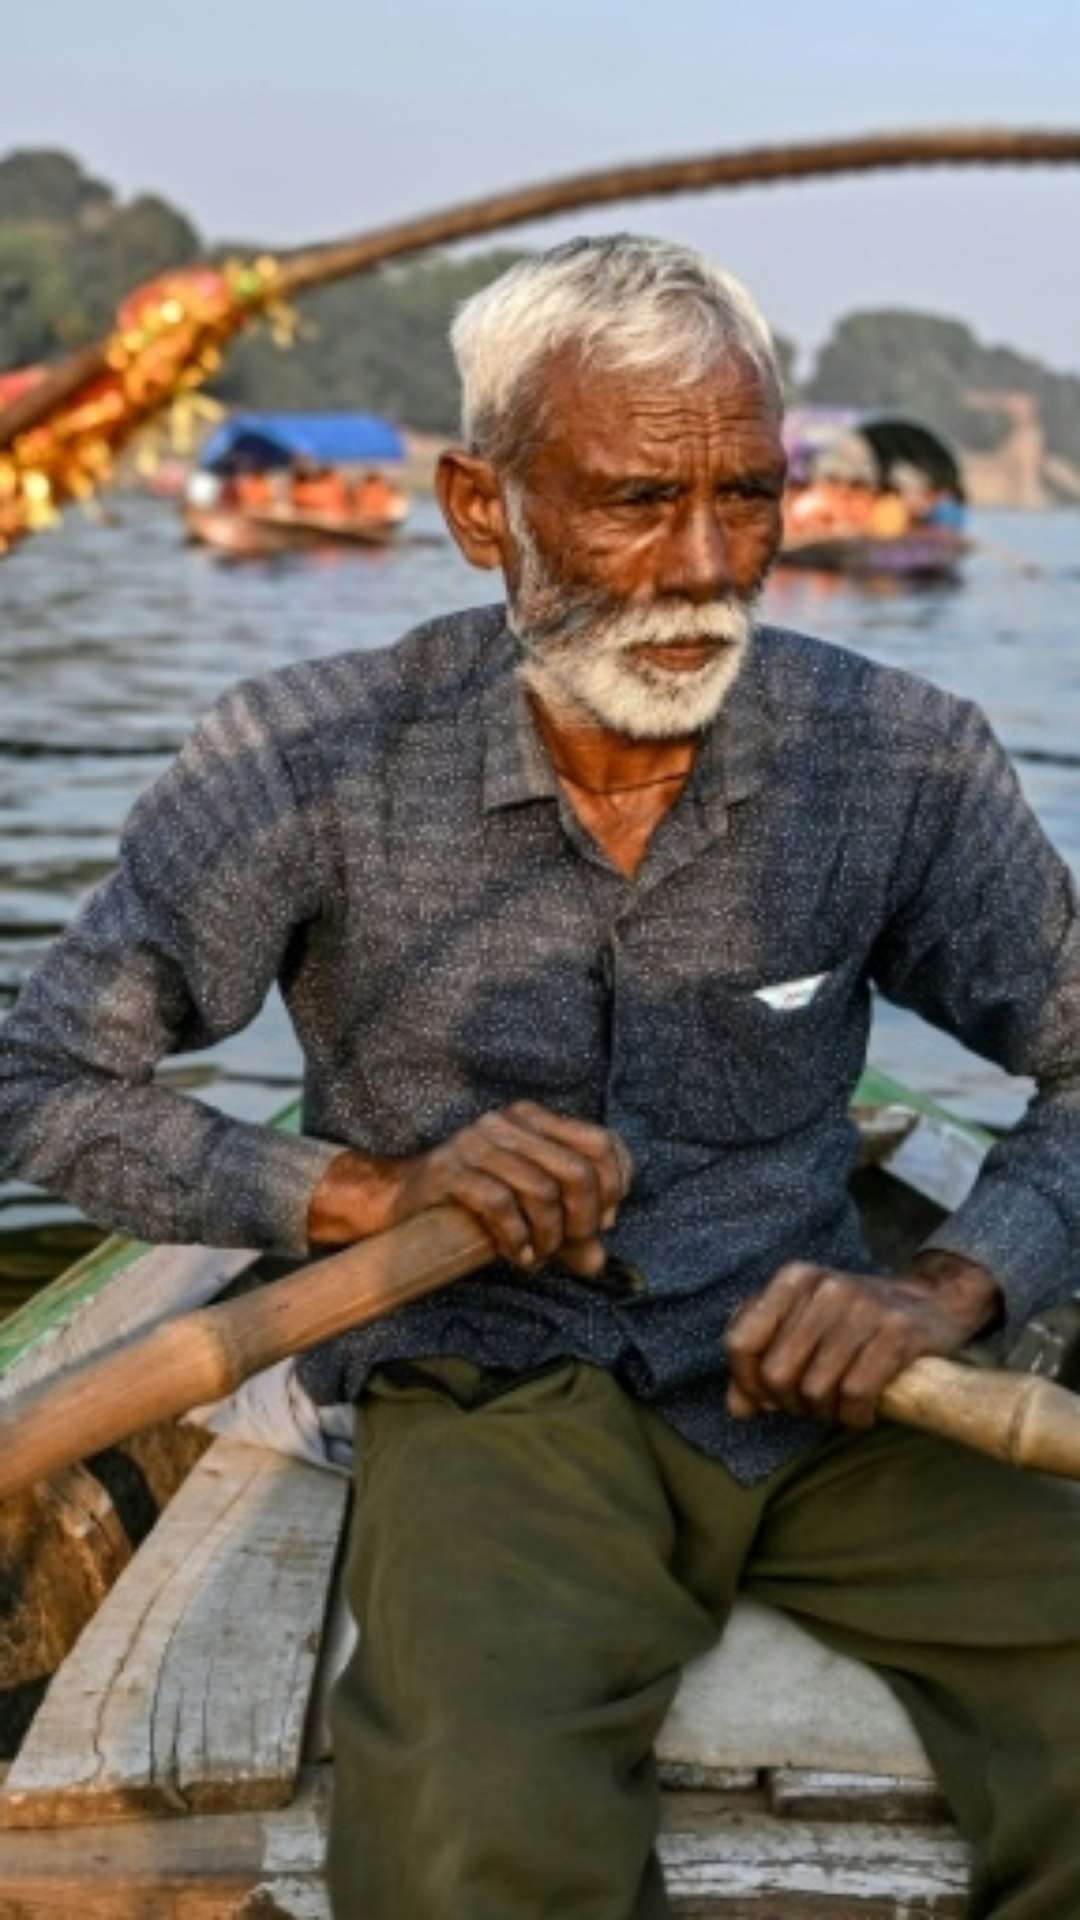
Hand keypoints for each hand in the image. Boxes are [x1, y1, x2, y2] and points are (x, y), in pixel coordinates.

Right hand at [308, 1101, 629, 1277]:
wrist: (399, 1202)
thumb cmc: (474, 1205)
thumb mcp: (530, 1210)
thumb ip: (568, 1231)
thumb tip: (597, 1262)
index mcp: (534, 1119)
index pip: (601, 1143)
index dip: (614, 1188)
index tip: (600, 1222)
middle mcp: (508, 1123)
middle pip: (577, 1170)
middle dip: (583, 1220)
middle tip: (568, 1247)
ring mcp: (476, 1143)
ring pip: (541, 1190)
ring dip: (548, 1236)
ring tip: (539, 1255)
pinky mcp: (450, 1171)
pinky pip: (499, 1204)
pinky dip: (516, 1238)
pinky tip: (517, 1255)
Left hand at [723, 1251, 1000, 1428]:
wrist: (929, 1301)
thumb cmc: (852, 1322)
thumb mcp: (801, 1325)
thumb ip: (760, 1361)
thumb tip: (737, 1409)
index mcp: (792, 1280)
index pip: (740, 1341)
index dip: (746, 1382)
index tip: (766, 1398)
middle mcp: (823, 1287)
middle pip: (777, 1373)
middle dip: (788, 1403)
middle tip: (809, 1404)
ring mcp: (862, 1307)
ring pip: (815, 1388)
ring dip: (824, 1413)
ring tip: (836, 1406)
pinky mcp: (897, 1332)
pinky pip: (856, 1394)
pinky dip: (854, 1417)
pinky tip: (861, 1412)